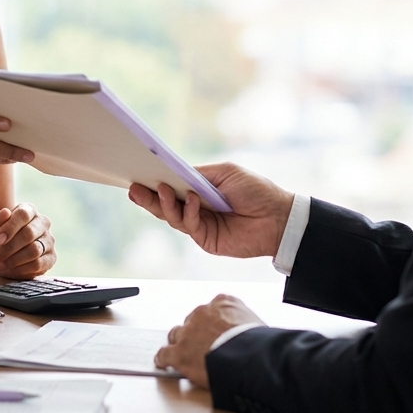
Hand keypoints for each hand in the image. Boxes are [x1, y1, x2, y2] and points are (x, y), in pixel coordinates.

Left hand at [0, 202, 55, 278]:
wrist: (3, 258)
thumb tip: (5, 212)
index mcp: (28, 210)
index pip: (23, 214)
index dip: (10, 227)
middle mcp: (42, 222)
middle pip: (29, 233)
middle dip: (9, 247)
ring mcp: (49, 240)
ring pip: (34, 250)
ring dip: (14, 260)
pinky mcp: (51, 257)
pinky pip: (38, 264)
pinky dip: (21, 269)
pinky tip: (10, 270)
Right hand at [128, 163, 294, 258]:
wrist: (278, 217)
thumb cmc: (255, 190)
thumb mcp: (225, 174)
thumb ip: (198, 175)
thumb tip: (173, 173)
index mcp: (199, 189)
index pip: (172, 185)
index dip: (155, 181)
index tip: (139, 173)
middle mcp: (196, 207)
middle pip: (166, 203)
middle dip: (149, 196)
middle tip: (134, 188)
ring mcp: (200, 224)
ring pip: (172, 216)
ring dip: (165, 203)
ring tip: (161, 190)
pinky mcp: (206, 240)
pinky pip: (190, 226)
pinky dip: (189, 212)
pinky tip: (193, 200)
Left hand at [156, 294, 264, 388]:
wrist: (249, 359)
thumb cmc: (258, 344)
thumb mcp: (257, 325)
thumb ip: (246, 324)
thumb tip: (251, 336)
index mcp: (223, 303)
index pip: (212, 309)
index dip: (212, 323)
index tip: (215, 331)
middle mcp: (202, 313)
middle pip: (192, 321)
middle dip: (196, 333)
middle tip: (202, 346)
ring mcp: (188, 332)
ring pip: (176, 335)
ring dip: (180, 344)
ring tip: (184, 354)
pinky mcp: (178, 353)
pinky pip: (164, 355)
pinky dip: (163, 359)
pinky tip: (164, 363)